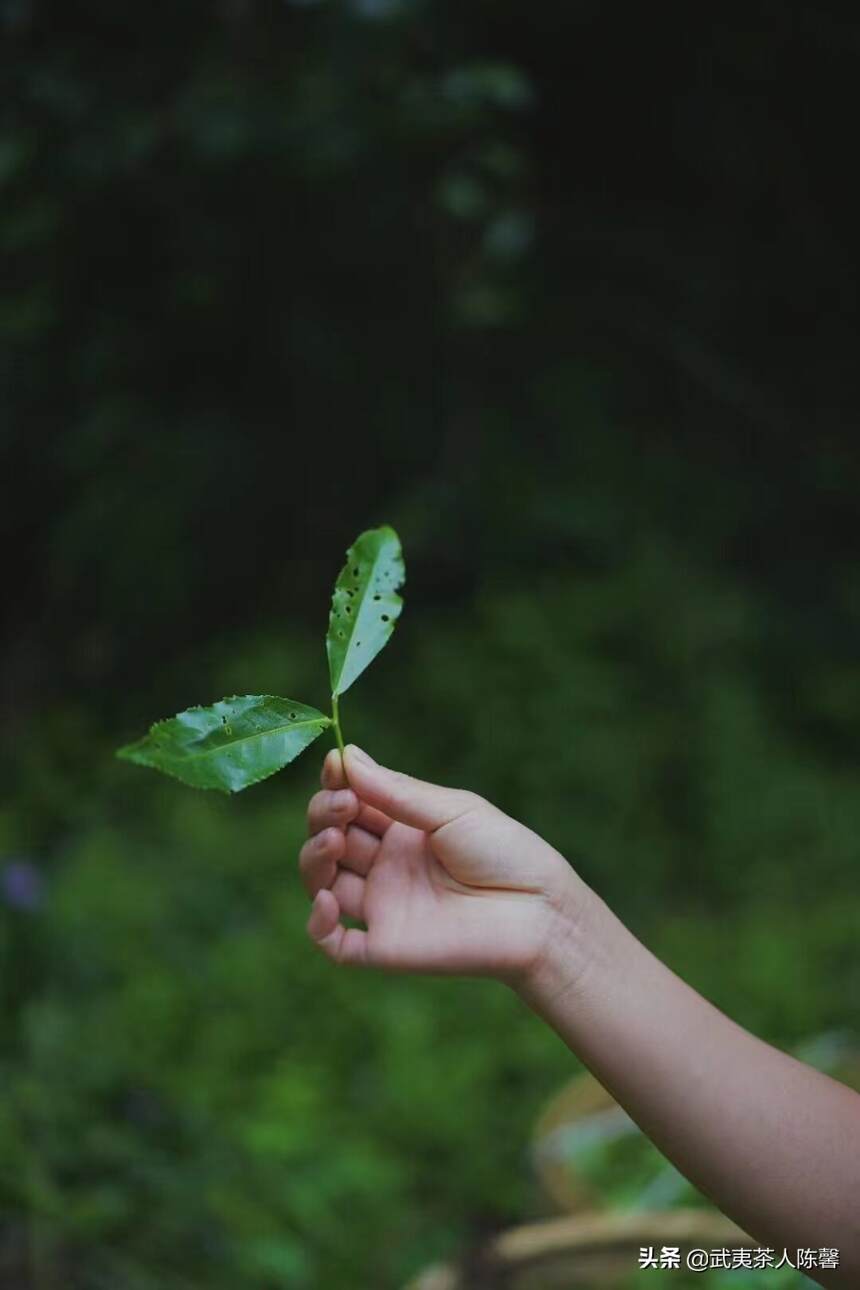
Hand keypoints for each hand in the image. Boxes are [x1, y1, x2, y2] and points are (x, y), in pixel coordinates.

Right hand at [298, 744, 587, 983]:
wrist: (539, 911)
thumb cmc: (505, 853)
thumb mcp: (452, 810)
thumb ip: (397, 792)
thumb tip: (346, 756)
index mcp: (402, 829)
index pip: (350, 803)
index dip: (336, 785)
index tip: (335, 765)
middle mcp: (386, 866)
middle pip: (329, 837)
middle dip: (324, 814)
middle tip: (343, 804)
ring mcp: (382, 905)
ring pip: (321, 882)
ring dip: (314, 857)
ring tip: (334, 840)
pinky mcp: (384, 946)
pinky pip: (333, 942)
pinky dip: (317, 922)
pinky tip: (326, 899)